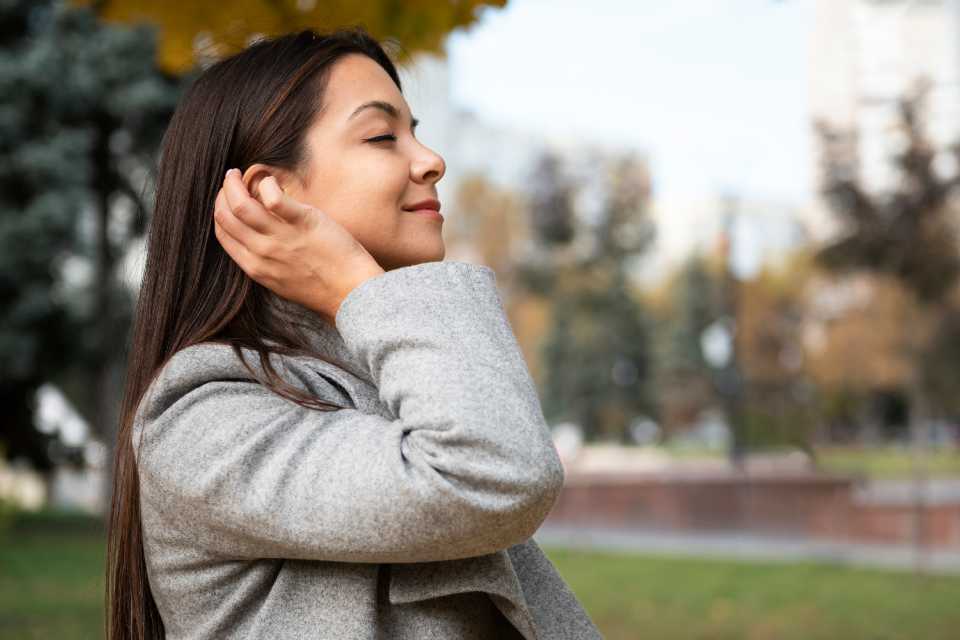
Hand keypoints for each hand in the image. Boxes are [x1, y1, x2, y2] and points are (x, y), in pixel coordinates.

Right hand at [213, 168, 384, 323]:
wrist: (350, 293)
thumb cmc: (321, 286)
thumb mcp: (281, 279)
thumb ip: (264, 259)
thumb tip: (255, 235)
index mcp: (254, 266)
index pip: (223, 232)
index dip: (220, 210)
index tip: (227, 198)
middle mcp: (262, 252)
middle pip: (226, 216)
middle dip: (223, 193)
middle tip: (231, 180)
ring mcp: (281, 238)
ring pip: (241, 205)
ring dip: (234, 184)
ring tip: (239, 173)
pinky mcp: (303, 223)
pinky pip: (273, 198)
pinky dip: (266, 183)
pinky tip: (271, 181)